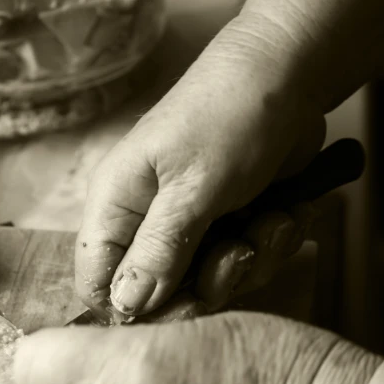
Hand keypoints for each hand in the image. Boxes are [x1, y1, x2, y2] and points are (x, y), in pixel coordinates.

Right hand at [75, 29, 326, 315]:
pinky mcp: (223, 225)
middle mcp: (143, 222)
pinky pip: (241, 264)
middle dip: (211, 280)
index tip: (183, 304)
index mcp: (114, 207)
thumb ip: (157, 251)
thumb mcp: (193, 188)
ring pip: (207, 282)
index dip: (132, 308)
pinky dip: (270, 245)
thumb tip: (123, 307)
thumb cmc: (228, 119)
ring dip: (251, 259)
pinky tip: (285, 212)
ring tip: (273, 217)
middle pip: (159, 293)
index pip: (96, 282)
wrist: (288, 75)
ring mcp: (185, 226)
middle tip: (241, 248)